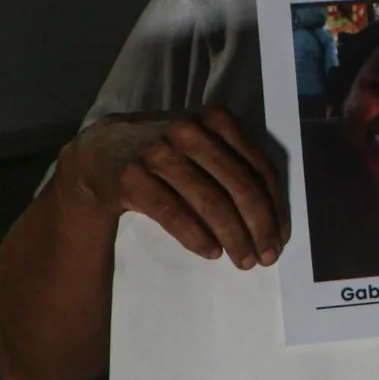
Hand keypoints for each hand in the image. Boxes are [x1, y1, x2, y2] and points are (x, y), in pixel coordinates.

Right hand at [61, 107, 285, 269]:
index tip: (280, 237)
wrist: (98, 152)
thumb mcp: (202, 143)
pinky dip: (197, 236)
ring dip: (234, 237)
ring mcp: (159, 152)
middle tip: (267, 257)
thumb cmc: (163, 152)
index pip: (259, 168)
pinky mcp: (132, 177)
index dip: (275, 207)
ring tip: (243, 260)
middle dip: (259, 227)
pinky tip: (211, 252)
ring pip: (211, 202)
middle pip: (240, 187)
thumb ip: (235, 165)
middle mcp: (191, 130)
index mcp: (217, 119)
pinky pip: (174, 213)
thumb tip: (273, 217)